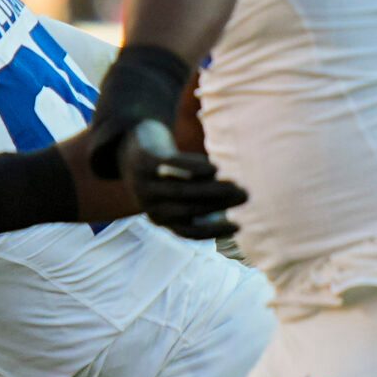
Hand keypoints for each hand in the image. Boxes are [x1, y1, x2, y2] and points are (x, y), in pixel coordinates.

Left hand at [111, 121, 245, 240]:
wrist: (131, 145)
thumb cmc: (166, 172)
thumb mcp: (181, 190)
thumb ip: (203, 198)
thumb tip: (235, 204)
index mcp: (160, 218)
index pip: (188, 231)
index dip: (213, 231)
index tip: (238, 226)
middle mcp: (150, 205)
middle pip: (187, 210)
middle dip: (218, 205)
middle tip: (244, 196)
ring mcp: (144, 184)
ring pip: (180, 191)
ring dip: (210, 190)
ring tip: (235, 185)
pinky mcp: (144, 162)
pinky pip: (169, 167)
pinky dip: (191, 168)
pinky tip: (213, 169)